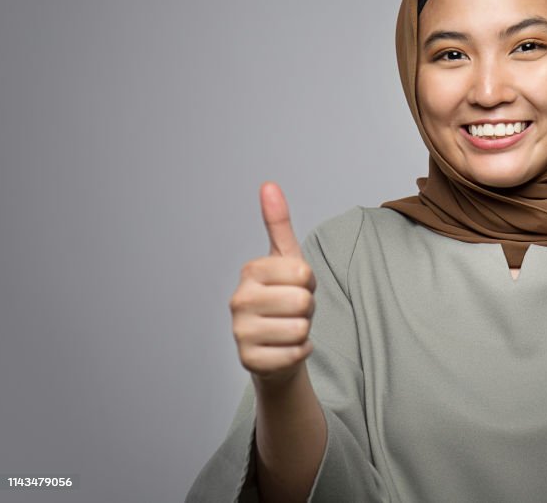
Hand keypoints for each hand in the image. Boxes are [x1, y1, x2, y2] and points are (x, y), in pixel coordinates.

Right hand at [230, 182, 315, 384]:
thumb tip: (268, 185)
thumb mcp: (286, 259)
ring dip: (304, 331)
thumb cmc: (284, 297)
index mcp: (250, 271)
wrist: (275, 345)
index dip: (309, 282)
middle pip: (303, 301)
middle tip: (293, 310)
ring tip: (288, 327)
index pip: (303, 273)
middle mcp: (238, 300)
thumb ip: (278, 223)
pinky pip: (296, 354)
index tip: (295, 285)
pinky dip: (300, 353)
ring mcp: (239, 332)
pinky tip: (285, 348)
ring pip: (301, 329)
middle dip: (307, 308)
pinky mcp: (248, 361)